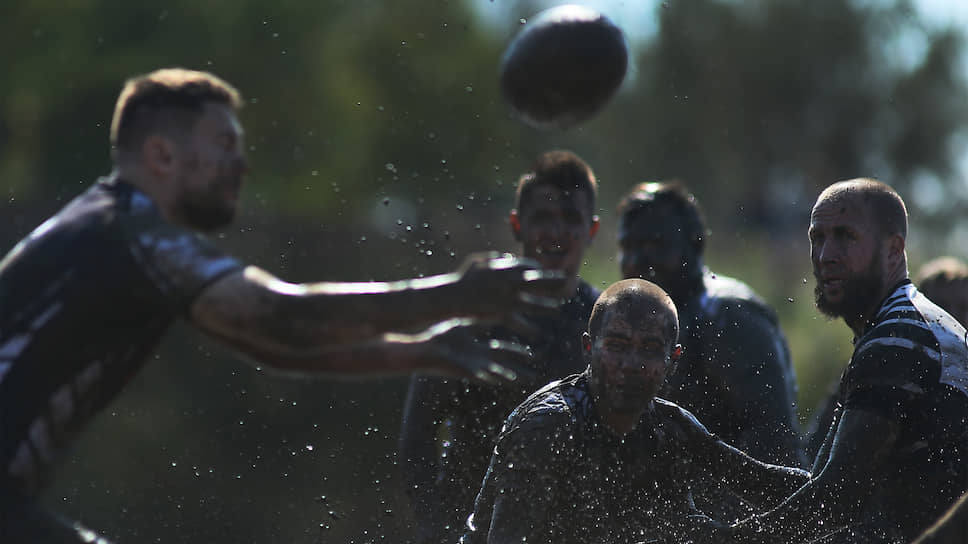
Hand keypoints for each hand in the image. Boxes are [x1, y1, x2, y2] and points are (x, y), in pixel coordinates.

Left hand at [415, 318, 537, 383]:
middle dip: (520, 369)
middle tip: (535, 374)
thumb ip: (478, 319)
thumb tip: (492, 305)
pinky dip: (490, 377)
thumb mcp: (464, 325)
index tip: (532, 354)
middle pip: (504, 365)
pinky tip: (500, 380)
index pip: (503, 351)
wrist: (423, 348)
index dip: (518, 354)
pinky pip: (480, 374)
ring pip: (496, 373)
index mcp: (479, 350)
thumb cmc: (440, 337)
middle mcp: (478, 360)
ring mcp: (471, 366)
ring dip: (510, 376)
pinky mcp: (463, 370)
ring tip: (525, 381)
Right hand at [454, 252, 566, 320]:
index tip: (544, 272)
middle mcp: (510, 283)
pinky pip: (519, 322)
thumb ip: (493, 259)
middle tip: (565, 281)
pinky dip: (527, 328)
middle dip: (552, 281)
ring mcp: (507, 299)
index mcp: (505, 268)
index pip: (528, 265)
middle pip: (537, 281)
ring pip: (533, 303)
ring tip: (557, 309)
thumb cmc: (463, 279)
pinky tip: (536, 333)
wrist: (451, 297)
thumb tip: (504, 258)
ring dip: (546, 306)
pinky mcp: (501, 314)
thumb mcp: (477, 262)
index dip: (537, 268)